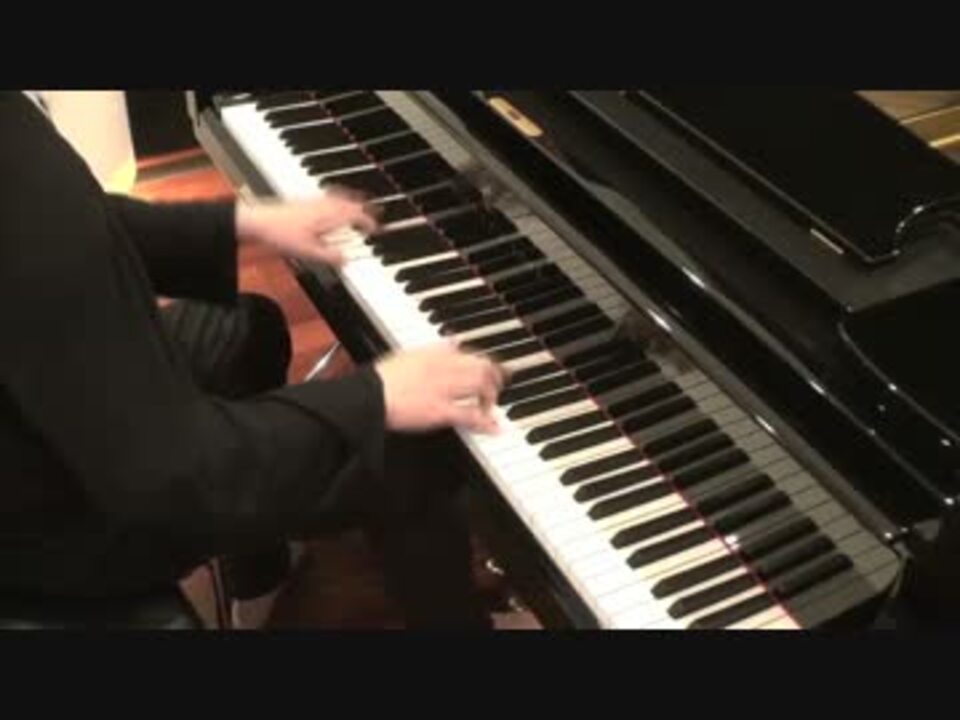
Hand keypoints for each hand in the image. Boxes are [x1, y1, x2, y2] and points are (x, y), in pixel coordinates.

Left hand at [236, 187, 378, 265]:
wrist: (254, 221)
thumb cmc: (279, 234)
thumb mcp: (308, 252)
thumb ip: (330, 257)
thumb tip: (346, 260)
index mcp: (329, 215)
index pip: (356, 215)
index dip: (369, 223)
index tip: (376, 230)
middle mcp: (323, 205)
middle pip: (350, 201)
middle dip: (364, 207)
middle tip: (375, 212)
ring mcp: (312, 201)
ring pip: (338, 197)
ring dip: (351, 201)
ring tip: (357, 206)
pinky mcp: (302, 201)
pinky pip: (327, 197)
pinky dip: (336, 200)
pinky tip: (331, 206)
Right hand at [374, 342, 507, 433]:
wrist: (369, 396)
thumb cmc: (383, 379)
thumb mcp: (409, 353)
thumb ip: (436, 347)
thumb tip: (453, 340)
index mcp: (436, 353)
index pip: (471, 353)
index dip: (485, 362)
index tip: (491, 369)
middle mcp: (444, 368)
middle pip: (482, 369)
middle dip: (495, 379)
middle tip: (498, 388)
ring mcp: (444, 390)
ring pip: (481, 389)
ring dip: (491, 399)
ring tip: (492, 407)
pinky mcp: (441, 411)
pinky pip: (471, 415)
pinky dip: (486, 423)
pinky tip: (493, 428)